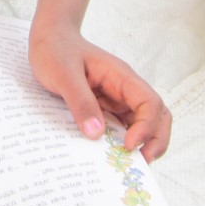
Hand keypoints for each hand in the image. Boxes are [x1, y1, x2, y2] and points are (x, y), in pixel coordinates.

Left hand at [29, 28, 170, 161]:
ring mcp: (116, 101)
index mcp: (121, 77)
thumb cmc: (56, 50)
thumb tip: (96, 134)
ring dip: (141, 145)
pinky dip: (120, 145)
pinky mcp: (104, 110)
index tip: (129, 144)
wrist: (47, 39)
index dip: (147, 126)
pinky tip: (108, 158)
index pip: (150, 102)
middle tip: (141, 164)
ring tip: (128, 166)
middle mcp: (124, 91)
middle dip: (155, 140)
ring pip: (141, 125)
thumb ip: (80, 101)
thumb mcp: (64, 74)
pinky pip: (119, 129)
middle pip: (156, 116)